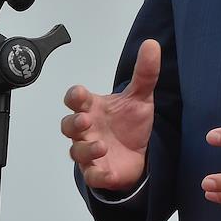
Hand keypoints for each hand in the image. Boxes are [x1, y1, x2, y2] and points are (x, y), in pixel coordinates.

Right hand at [61, 39, 159, 191]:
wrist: (139, 153)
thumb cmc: (129, 122)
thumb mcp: (140, 96)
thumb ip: (145, 72)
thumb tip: (152, 44)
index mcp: (94, 108)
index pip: (76, 100)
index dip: (74, 96)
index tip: (79, 94)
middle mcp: (87, 130)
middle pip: (68, 126)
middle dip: (73, 123)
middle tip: (85, 120)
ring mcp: (90, 152)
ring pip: (78, 151)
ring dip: (87, 149)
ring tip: (102, 146)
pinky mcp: (99, 172)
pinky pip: (93, 176)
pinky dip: (98, 175)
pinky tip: (107, 172)